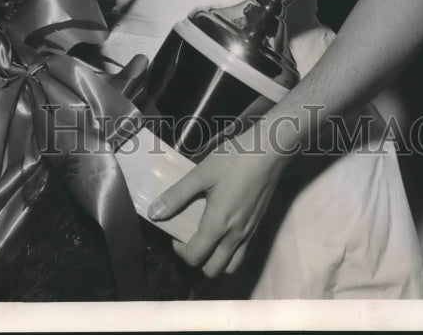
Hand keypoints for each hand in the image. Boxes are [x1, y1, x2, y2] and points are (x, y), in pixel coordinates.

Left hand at [148, 127, 286, 277]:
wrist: (269, 152)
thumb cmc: (233, 159)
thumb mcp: (201, 173)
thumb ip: (177, 195)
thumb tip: (154, 213)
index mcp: (219, 224)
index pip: (195, 256)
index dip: (180, 250)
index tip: (175, 231)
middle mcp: (236, 236)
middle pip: (213, 270)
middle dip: (196, 261)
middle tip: (189, 238)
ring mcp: (249, 233)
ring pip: (231, 266)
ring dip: (215, 261)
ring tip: (206, 240)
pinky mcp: (258, 226)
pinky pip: (243, 253)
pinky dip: (230, 253)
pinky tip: (224, 232)